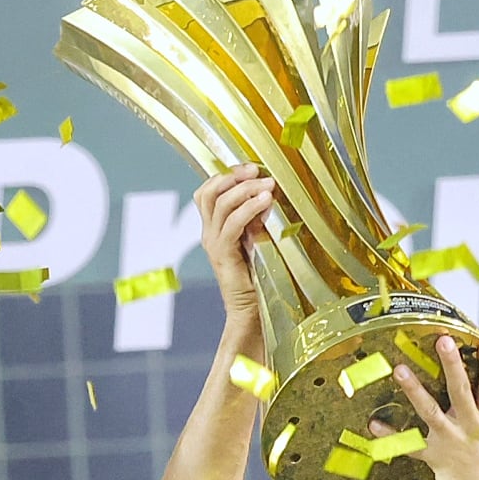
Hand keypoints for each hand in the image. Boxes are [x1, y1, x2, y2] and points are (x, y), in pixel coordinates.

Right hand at [195, 166, 273, 332]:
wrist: (253, 312)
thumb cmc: (262, 278)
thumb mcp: (259, 240)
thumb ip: (258, 219)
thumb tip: (270, 193)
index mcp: (215, 227)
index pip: (209, 190)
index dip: (227, 174)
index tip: (252, 167)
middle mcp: (209, 233)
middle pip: (209, 192)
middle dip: (233, 176)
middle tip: (258, 171)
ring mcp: (213, 243)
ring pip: (219, 204)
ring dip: (245, 189)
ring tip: (268, 185)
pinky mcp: (223, 255)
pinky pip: (231, 224)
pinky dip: (249, 208)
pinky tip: (266, 202)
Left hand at [396, 335, 478, 479]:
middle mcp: (473, 429)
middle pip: (463, 390)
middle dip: (453, 364)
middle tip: (443, 340)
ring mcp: (455, 443)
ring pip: (432, 411)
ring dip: (414, 389)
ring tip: (399, 369)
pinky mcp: (439, 460)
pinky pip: (411, 446)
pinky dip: (391, 436)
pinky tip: (374, 425)